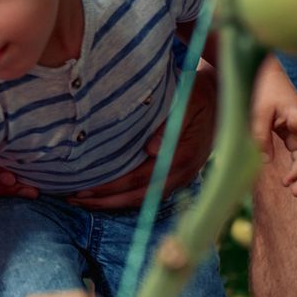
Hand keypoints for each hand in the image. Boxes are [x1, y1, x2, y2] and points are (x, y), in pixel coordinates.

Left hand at [63, 61, 219, 210]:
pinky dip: (125, 197)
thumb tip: (151, 149)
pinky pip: (149, 194)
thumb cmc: (199, 94)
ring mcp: (181, 178)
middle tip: (74, 198)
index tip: (86, 188)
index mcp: (182, 156)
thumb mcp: (188, 99)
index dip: (112, 186)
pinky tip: (104, 196)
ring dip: (112, 202)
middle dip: (105, 200)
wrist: (223, 99)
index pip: (141, 178)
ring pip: (143, 199)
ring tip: (82, 201)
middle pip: (139, 195)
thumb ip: (171, 122)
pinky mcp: (177, 177)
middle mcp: (182, 173)